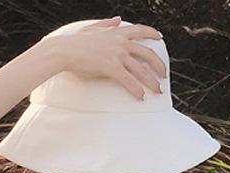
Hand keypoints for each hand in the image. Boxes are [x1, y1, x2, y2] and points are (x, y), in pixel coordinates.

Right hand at [52, 16, 167, 100]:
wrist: (65, 50)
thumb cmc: (75, 42)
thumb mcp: (92, 28)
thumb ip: (107, 24)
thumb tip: (117, 19)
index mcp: (117, 33)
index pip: (140, 30)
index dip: (152, 33)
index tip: (160, 38)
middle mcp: (121, 43)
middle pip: (147, 53)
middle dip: (159, 65)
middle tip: (164, 75)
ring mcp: (118, 55)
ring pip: (142, 70)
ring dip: (152, 82)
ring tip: (158, 91)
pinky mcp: (112, 68)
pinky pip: (129, 81)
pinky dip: (137, 90)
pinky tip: (141, 97)